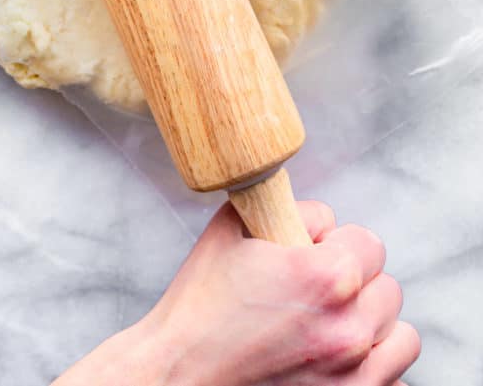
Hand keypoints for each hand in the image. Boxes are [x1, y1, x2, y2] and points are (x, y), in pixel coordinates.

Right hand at [54, 201, 419, 385]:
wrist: (181, 372)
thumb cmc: (201, 305)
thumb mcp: (232, 229)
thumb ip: (285, 207)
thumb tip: (318, 216)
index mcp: (326, 275)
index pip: (369, 242)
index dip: (335, 243)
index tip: (311, 253)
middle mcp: (349, 325)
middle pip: (386, 286)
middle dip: (354, 281)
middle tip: (314, 289)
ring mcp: (354, 371)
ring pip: (397, 330)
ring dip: (369, 321)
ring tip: (331, 321)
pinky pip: (394, 372)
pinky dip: (374, 360)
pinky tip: (339, 352)